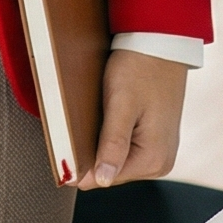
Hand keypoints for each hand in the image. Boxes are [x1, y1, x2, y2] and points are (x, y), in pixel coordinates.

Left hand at [78, 48, 186, 189]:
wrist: (161, 43)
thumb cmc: (141, 67)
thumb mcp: (121, 104)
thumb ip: (112, 144)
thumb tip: (101, 179)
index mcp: (154, 158)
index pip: (104, 178)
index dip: (81, 165)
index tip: (62, 150)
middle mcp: (161, 161)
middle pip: (110, 171)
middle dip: (92, 152)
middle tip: (79, 124)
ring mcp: (160, 151)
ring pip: (115, 159)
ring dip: (101, 143)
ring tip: (96, 117)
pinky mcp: (155, 139)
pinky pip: (126, 148)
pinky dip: (112, 136)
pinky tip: (107, 117)